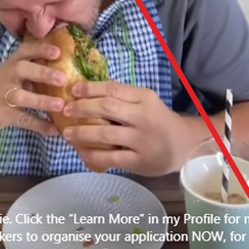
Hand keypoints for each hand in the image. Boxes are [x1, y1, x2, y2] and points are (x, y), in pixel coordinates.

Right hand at [0, 39, 66, 135]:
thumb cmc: (2, 85)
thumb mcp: (13, 71)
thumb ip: (34, 66)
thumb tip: (67, 63)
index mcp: (13, 62)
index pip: (26, 50)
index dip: (41, 49)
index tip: (57, 51)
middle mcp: (8, 76)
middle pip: (22, 70)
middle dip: (42, 73)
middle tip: (62, 79)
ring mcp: (4, 96)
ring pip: (22, 97)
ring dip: (42, 101)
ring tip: (60, 105)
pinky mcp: (4, 115)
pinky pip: (23, 120)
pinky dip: (39, 125)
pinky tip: (53, 129)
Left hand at [61, 80, 190, 175]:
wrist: (183, 145)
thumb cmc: (158, 121)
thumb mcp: (146, 103)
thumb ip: (123, 98)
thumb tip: (86, 94)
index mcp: (144, 98)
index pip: (113, 88)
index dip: (90, 88)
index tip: (73, 90)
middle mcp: (143, 117)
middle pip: (108, 108)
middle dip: (82, 108)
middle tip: (65, 110)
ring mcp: (141, 140)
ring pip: (106, 134)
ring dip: (83, 133)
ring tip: (67, 133)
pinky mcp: (139, 160)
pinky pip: (111, 158)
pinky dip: (93, 155)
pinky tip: (81, 153)